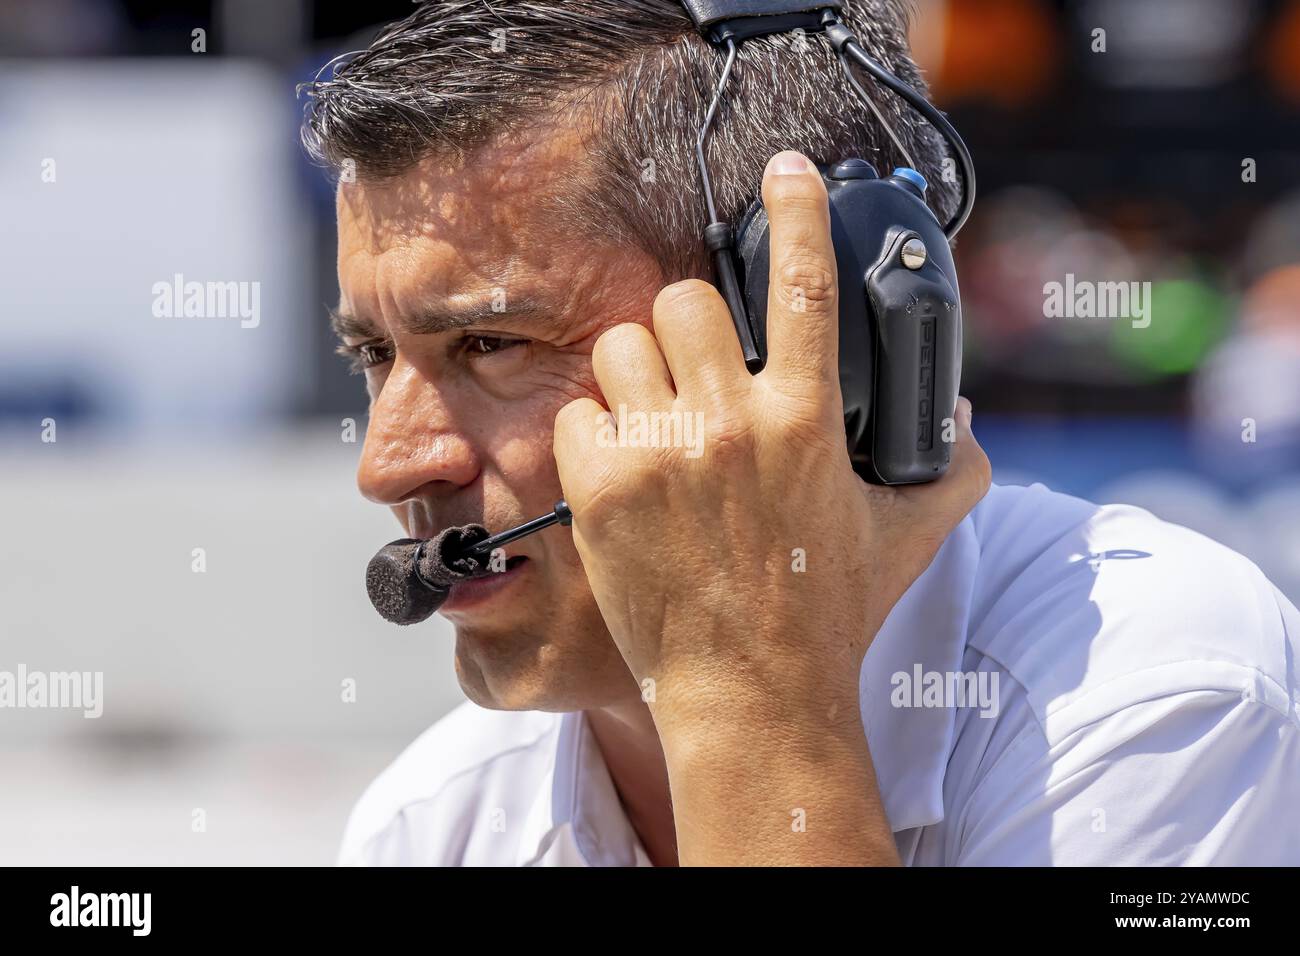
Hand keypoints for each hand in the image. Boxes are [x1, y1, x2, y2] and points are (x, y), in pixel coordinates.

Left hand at [553, 150, 989, 737]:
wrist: (751, 694)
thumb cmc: (827, 615)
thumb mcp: (905, 538)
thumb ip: (948, 472)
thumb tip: (962, 423)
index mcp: (804, 419)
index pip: (804, 284)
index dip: (796, 212)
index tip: (785, 172)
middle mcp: (730, 421)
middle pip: (681, 300)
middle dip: (684, 328)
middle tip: (692, 373)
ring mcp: (661, 452)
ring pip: (620, 344)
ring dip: (635, 372)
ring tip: (654, 420)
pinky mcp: (601, 488)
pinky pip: (578, 414)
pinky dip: (594, 435)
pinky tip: (621, 473)